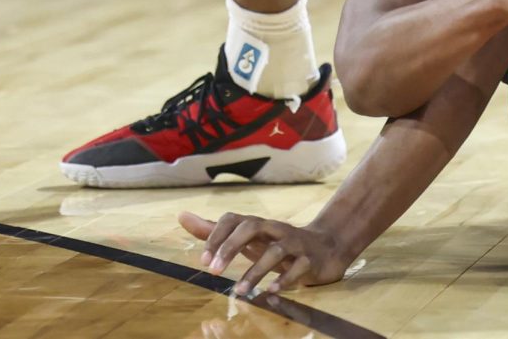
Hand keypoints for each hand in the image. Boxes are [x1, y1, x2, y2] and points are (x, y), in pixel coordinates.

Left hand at [178, 211, 350, 294]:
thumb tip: (182, 216)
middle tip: (214, 272)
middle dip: (231, 247)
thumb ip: (214, 230)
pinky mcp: (310, 260)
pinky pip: (299, 267)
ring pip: (276, 250)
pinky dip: (285, 279)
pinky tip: (271, 290)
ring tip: (240, 290)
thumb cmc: (278, 243)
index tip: (203, 261)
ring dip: (256, 270)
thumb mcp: (247, 238)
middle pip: (253, 226)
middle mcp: (275, 230)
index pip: (234, 219)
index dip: (217, 236)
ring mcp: (295, 243)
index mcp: (258, 225)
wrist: (326, 247)